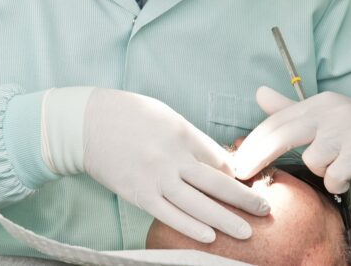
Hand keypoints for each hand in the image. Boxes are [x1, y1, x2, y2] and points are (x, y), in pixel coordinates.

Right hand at [80, 89, 269, 242]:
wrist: (85, 123)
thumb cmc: (127, 114)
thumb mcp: (165, 115)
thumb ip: (191, 137)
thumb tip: (216, 160)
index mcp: (182, 132)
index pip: (218, 159)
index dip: (238, 174)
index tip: (251, 184)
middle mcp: (173, 157)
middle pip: (216, 183)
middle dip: (244, 198)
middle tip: (265, 210)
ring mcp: (155, 178)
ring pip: (198, 204)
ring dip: (225, 220)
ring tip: (246, 232)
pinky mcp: (138, 194)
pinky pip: (169, 215)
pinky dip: (191, 226)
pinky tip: (209, 236)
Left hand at [233, 87, 350, 193]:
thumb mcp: (322, 118)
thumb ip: (289, 109)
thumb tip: (259, 93)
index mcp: (319, 103)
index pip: (277, 122)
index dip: (253, 143)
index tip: (235, 163)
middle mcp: (333, 111)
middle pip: (284, 135)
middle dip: (258, 156)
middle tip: (242, 175)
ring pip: (313, 160)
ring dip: (320, 171)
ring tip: (335, 168)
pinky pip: (334, 175)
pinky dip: (337, 183)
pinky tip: (346, 179)